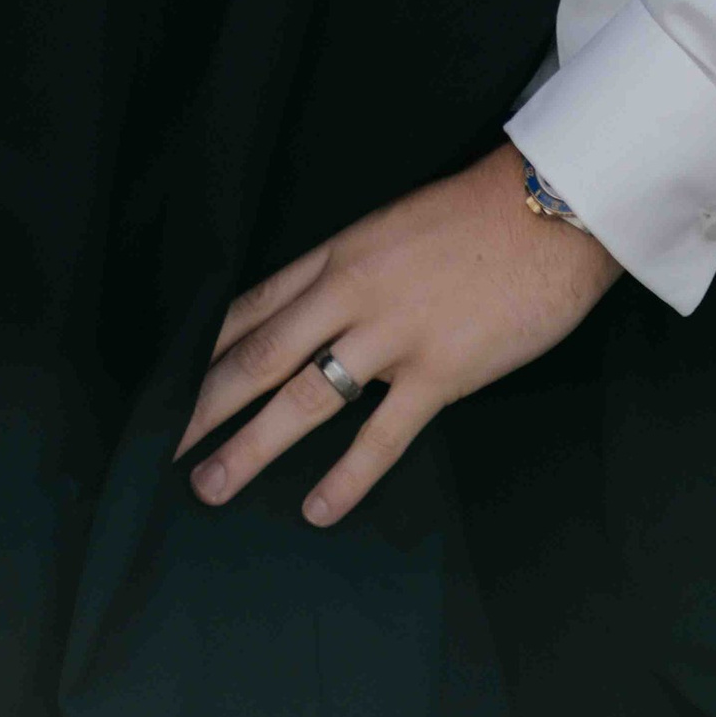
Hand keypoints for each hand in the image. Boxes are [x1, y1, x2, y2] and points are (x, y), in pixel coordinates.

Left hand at [178, 143, 619, 527]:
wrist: (553, 207)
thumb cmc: (482, 215)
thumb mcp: (397, 227)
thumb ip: (354, 270)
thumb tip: (318, 313)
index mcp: (339, 253)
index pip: (253, 305)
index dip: (207, 350)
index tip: (168, 384)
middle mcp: (351, 293)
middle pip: (258, 354)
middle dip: (205, 404)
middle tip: (162, 447)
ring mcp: (393, 334)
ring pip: (303, 398)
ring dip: (250, 445)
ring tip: (211, 484)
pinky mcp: (440, 371)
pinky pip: (380, 435)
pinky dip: (345, 477)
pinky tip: (316, 509)